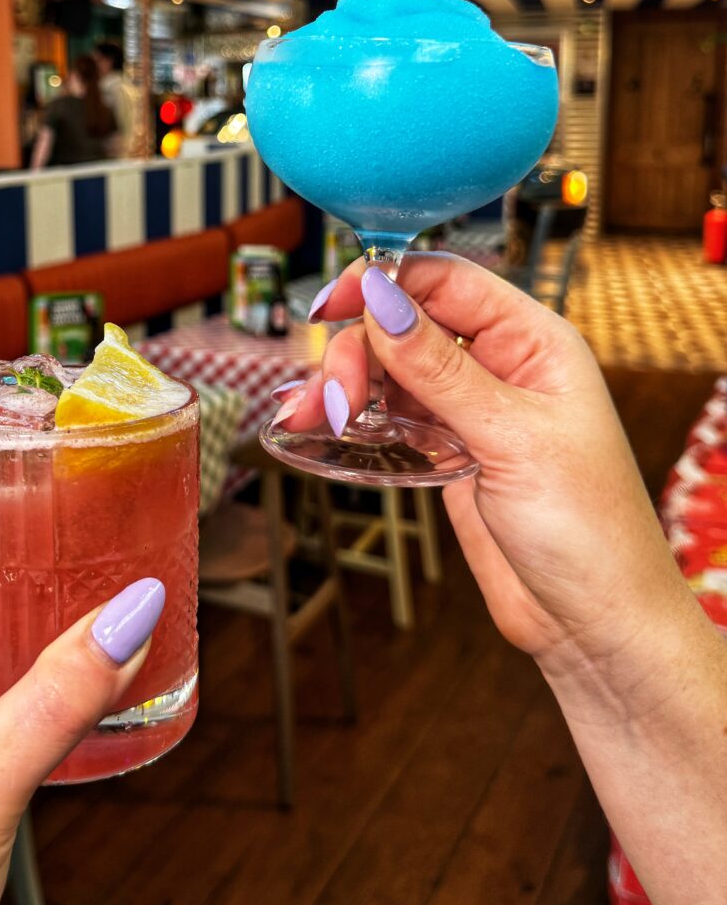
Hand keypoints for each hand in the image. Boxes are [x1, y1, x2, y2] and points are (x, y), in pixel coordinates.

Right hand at [274, 256, 689, 689]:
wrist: (591, 623)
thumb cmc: (588, 530)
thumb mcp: (511, 438)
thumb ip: (439, 368)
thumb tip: (382, 300)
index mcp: (534, 342)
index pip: (448, 281)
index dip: (386, 281)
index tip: (333, 304)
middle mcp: (501, 365)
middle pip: (406, 323)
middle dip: (359, 349)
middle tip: (332, 396)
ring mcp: (471, 408)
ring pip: (390, 368)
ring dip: (345, 384)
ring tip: (312, 417)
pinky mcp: (447, 449)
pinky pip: (389, 413)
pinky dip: (353, 417)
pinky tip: (323, 427)